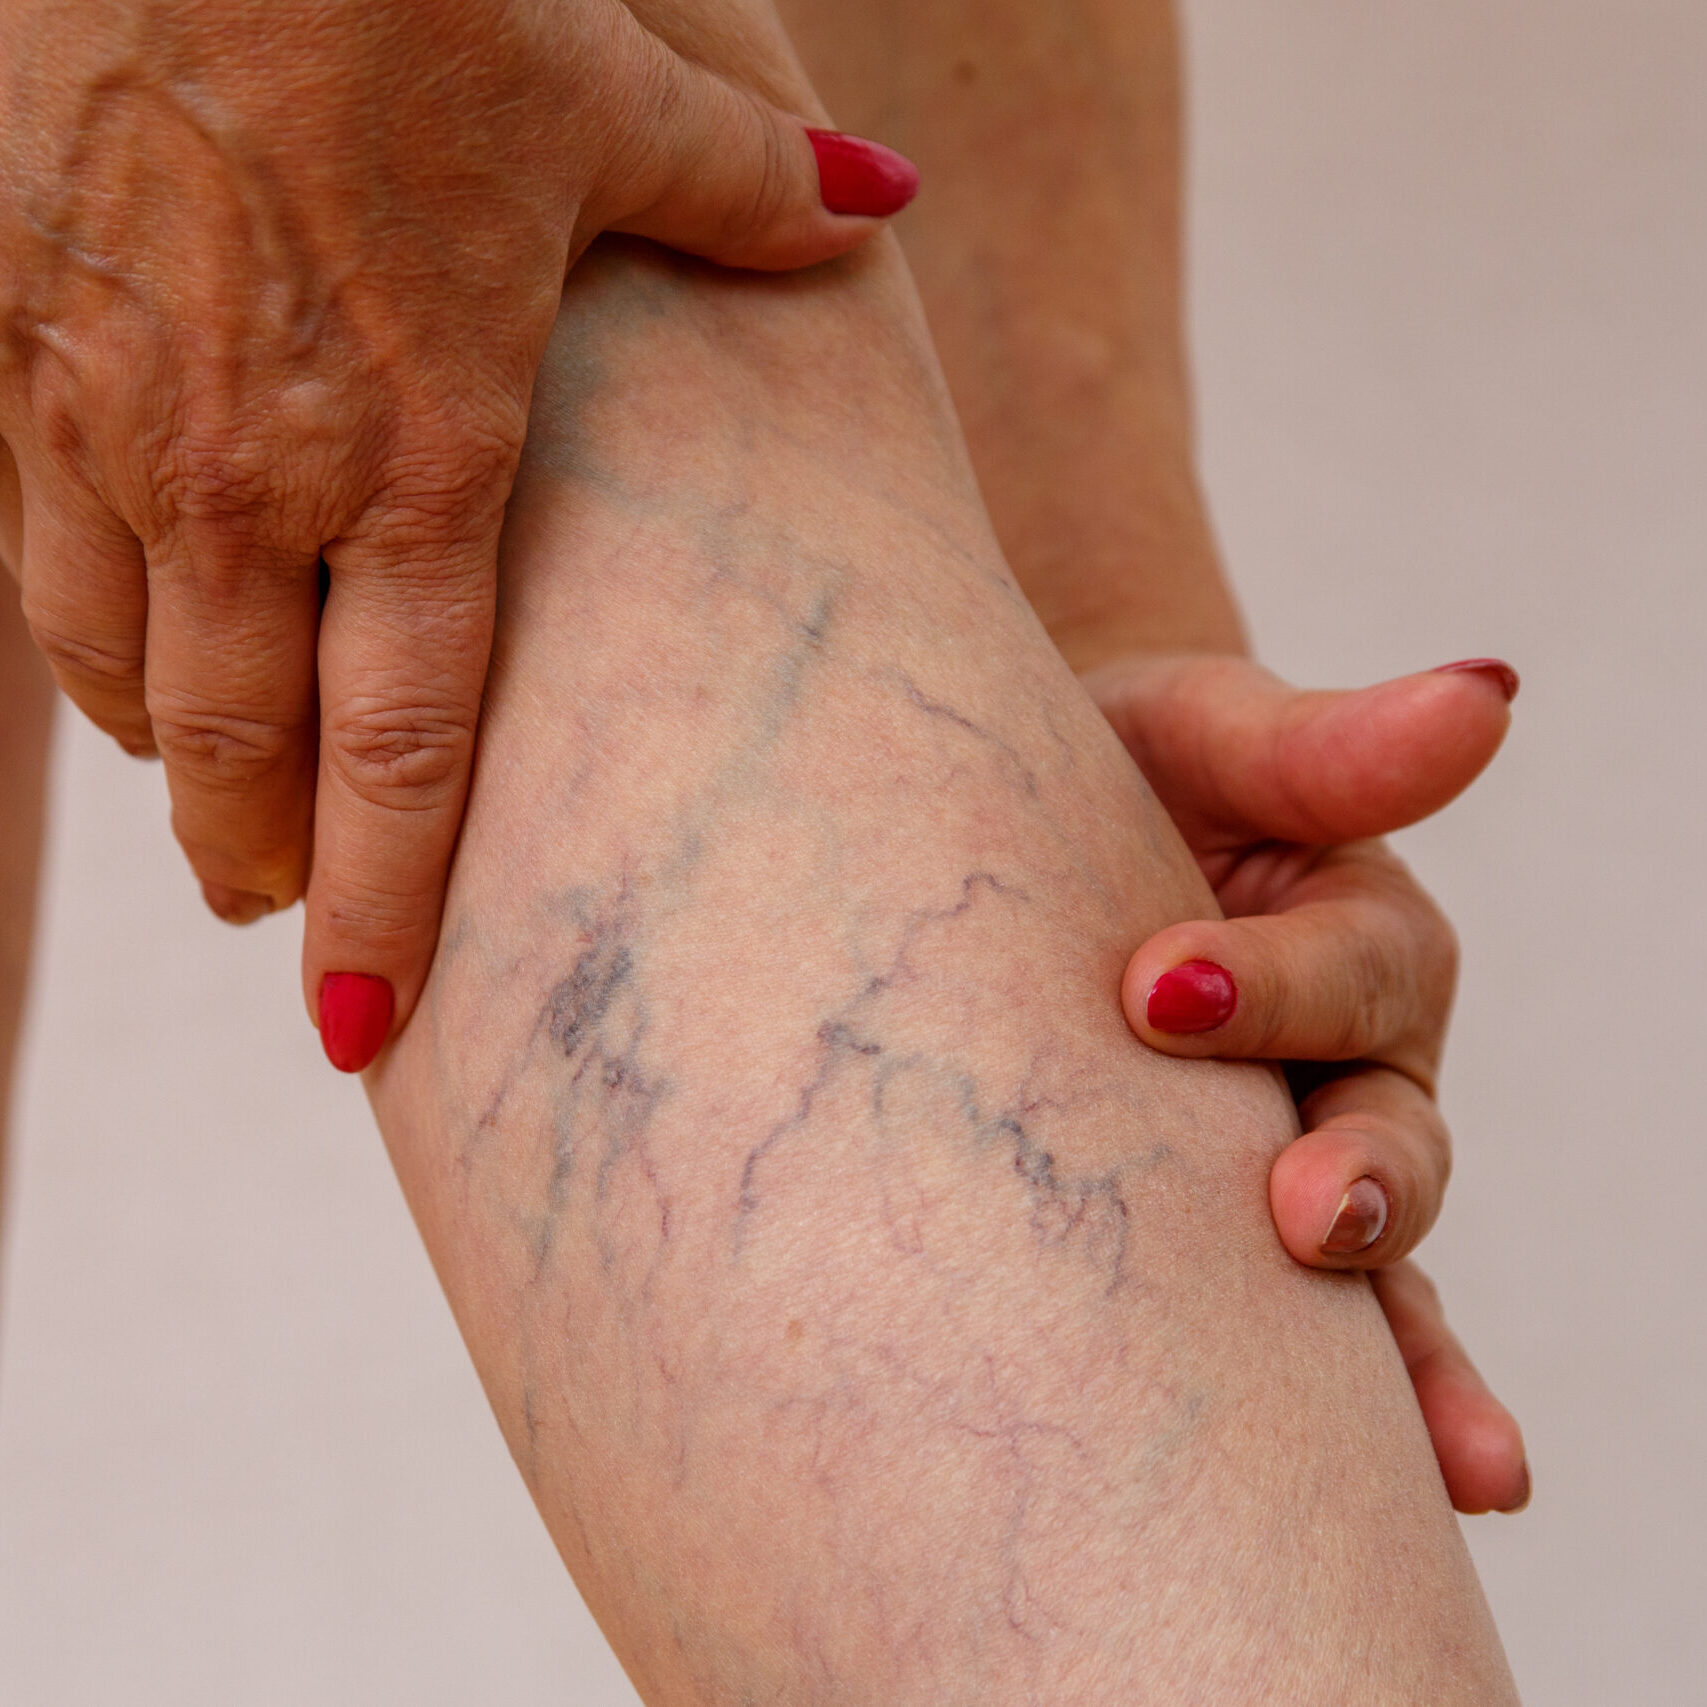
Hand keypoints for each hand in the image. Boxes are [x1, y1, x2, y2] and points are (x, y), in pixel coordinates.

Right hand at [0, 0, 915, 1070]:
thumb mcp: (600, 90)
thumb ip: (741, 186)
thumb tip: (879, 204)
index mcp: (423, 452)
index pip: (406, 746)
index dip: (389, 902)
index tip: (371, 1021)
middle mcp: (259, 476)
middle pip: (247, 746)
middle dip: (264, 865)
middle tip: (285, 929)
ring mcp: (119, 422)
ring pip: (127, 669)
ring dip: (171, 772)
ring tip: (210, 826)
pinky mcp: (19, 349)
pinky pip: (40, 555)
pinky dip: (84, 643)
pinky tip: (118, 673)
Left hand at [1088, 651, 1528, 1514]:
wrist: (1026, 828)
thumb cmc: (1118, 770)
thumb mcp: (1204, 732)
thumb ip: (1326, 745)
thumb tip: (1489, 689)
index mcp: (1361, 932)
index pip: (1351, 970)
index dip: (1269, 985)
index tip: (1155, 984)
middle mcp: (1353, 1061)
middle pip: (1392, 1136)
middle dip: (1358, 1183)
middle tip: (1307, 1211)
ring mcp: (1300, 1154)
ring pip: (1374, 1262)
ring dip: (1398, 1351)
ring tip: (1434, 1452)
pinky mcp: (1228, 1228)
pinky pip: (1313, 1332)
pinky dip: (1367, 1406)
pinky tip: (1434, 1492)